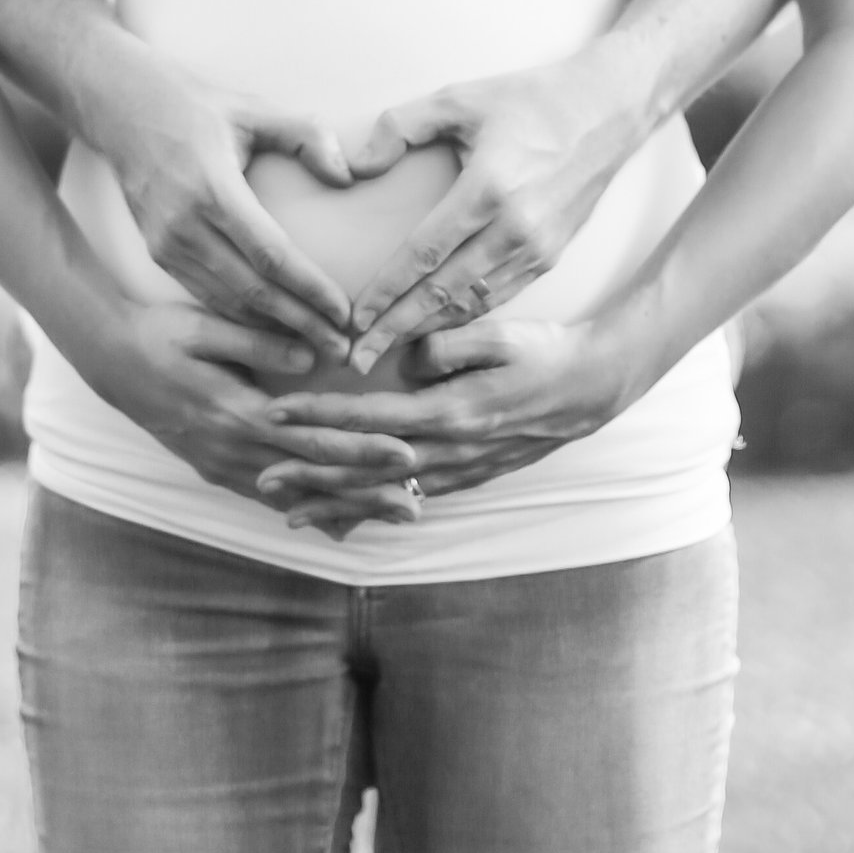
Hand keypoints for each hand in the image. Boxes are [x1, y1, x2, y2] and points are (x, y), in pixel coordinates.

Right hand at [82, 55, 363, 347]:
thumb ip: (307, 136)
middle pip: (252, 291)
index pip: (271, 255)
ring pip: (228, 302)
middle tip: (341, 349)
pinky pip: (207, 296)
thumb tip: (348, 175)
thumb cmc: (195, 106)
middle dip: (301, 324)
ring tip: (316, 347)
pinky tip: (273, 331)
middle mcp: (185, 226)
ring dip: (273, 331)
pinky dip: (242, 319)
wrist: (121, 108)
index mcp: (213, 190)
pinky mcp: (158, 254)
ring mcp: (166, 244)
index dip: (310, 289)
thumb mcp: (254, 108)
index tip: (345, 312)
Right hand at [97, 300, 427, 530]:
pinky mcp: (216, 469)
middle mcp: (232, 449)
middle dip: (367, 493)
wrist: (109, 362)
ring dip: (344, 508)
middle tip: (416, 506)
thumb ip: (259, 342)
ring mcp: (222, 465)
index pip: (313, 439)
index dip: (362, 450)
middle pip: (312, 479)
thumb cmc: (160, 335)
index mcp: (237, 411)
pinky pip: (269, 498)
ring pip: (293, 498)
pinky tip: (338, 521)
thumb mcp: (204, 327)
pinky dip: (306, 511)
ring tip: (390, 517)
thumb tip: (314, 358)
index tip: (406, 454)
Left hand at [260, 309, 644, 505]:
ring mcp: (460, 469)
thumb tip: (402, 364)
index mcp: (451, 411)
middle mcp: (450, 449)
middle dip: (311, 474)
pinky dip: (375, 510)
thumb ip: (446, 345)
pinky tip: (349, 517)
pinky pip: (412, 499)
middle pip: (366, 468)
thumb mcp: (498, 335)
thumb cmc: (544, 353)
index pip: (368, 418)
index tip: (275, 413)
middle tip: (260, 477)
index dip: (319, 416)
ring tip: (291, 512)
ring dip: (336, 502)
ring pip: (385, 494)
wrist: (593, 389)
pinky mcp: (469, 475)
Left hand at [339, 56, 646, 365]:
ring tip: (389, 353)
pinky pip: (499, 296)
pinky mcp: (550, 256)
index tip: (354, 319)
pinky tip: (438, 330)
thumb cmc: (529, 100)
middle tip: (359, 359)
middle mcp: (515, 228)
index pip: (423, 254)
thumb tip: (355, 166)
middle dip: (397, 329)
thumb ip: (400, 127)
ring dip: (429, 332)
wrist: (607, 110)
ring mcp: (537, 248)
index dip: (385, 291)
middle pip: (443, 292)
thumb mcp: (458, 98)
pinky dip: (465, 319)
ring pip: (472, 303)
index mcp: (488, 189)